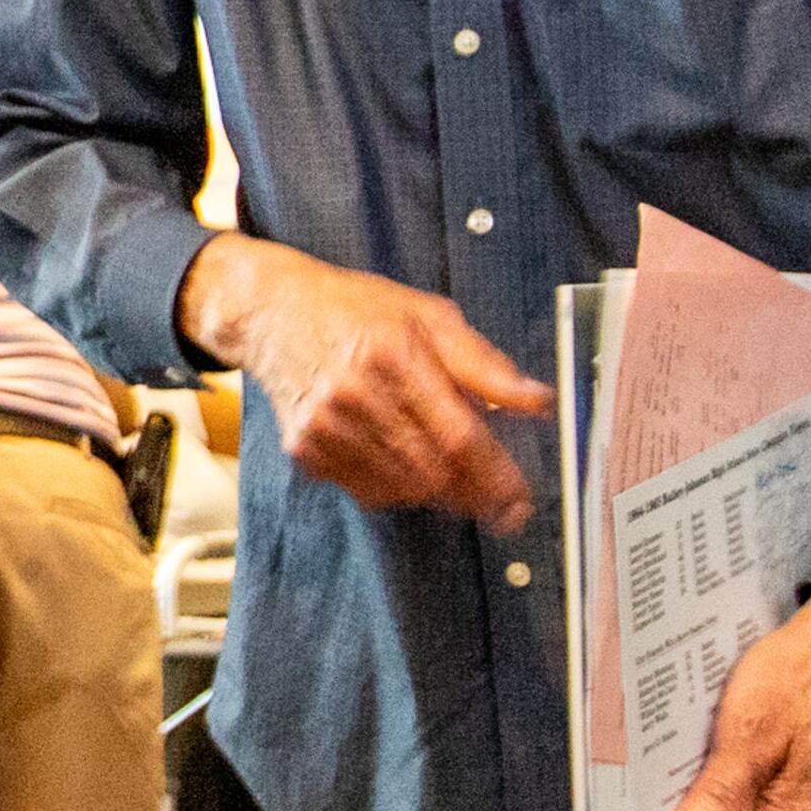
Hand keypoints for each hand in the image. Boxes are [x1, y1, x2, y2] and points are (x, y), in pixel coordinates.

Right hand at [181, 235, 549, 531]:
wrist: (272, 313)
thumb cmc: (356, 309)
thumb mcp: (429, 315)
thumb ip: (485, 363)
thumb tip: (537, 400)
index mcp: (395, 354)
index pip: (458, 436)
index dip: (497, 477)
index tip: (520, 499)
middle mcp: (355, 394)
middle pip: (433, 473)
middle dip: (475, 496)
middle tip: (500, 502)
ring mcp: (326, 427)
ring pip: (403, 490)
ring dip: (438, 492)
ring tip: (450, 473)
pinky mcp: (306, 450)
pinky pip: (368, 492)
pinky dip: (397, 488)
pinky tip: (401, 460)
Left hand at [664, 594, 810, 810]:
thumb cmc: (807, 678)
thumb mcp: (753, 730)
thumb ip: (721, 795)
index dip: (677, 794)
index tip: (660, 761)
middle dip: (698, 782)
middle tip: (695, 735)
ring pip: (735, 805)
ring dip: (715, 770)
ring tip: (714, 728)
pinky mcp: (807, 798)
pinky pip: (755, 792)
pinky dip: (735, 764)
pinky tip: (729, 732)